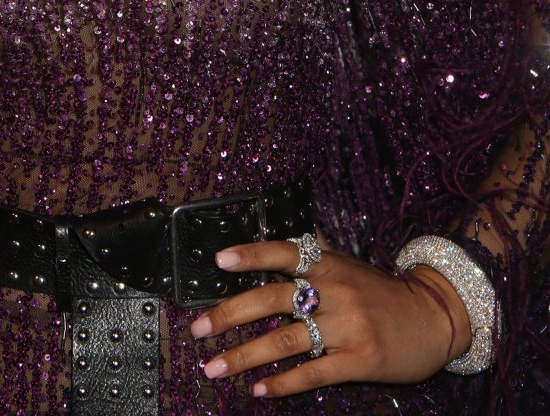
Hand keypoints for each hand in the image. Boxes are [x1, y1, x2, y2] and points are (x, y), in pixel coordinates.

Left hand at [189, 236, 471, 398]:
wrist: (431, 318)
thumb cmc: (380, 292)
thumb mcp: (347, 263)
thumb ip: (314, 252)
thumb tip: (277, 239)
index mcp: (328, 264)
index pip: (283, 253)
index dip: (251, 255)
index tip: (219, 261)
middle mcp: (334, 291)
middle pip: (272, 299)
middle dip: (229, 314)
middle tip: (197, 329)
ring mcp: (347, 327)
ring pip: (285, 341)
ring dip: (244, 355)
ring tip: (214, 367)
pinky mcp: (359, 361)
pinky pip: (312, 373)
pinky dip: (282, 384)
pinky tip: (257, 390)